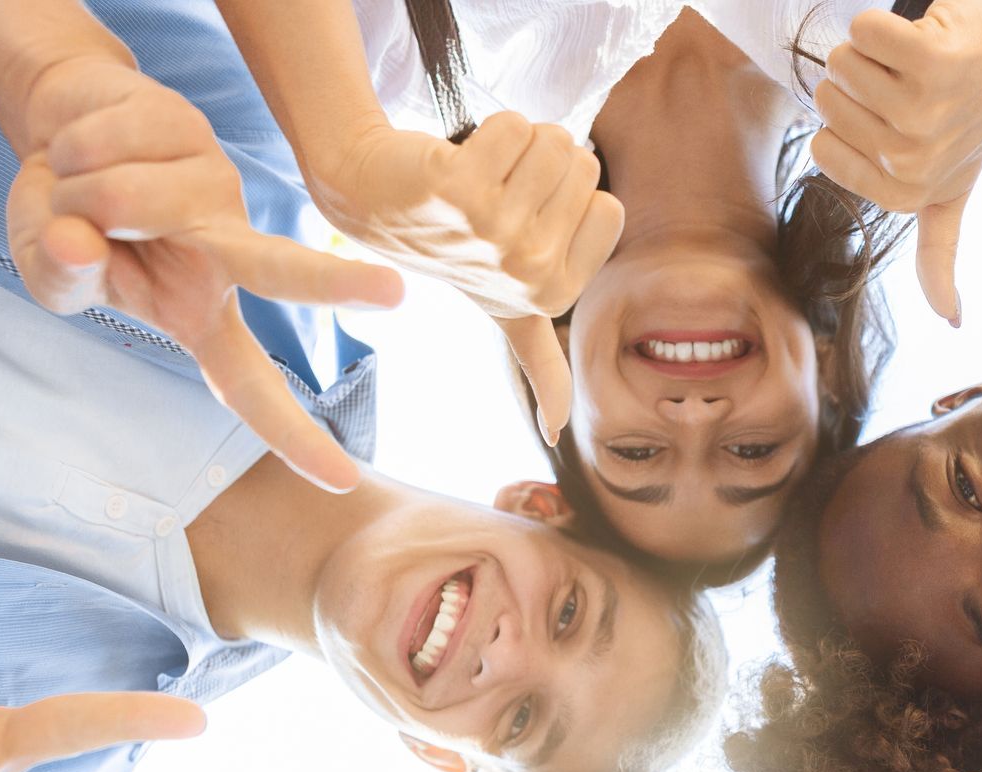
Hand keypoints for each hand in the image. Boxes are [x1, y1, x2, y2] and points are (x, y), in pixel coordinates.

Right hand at [8, 56, 405, 489]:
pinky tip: (80, 149)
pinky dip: (67, 148)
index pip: (250, 387)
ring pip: (126, 196)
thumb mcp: (51, 271)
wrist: (56, 135)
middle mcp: (226, 253)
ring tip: (73, 189)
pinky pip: (106, 144)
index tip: (343, 478)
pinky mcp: (193, 130)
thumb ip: (63, 274)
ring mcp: (216, 187)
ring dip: (70, 192)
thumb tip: (79, 242)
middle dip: (332, 280)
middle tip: (396, 293)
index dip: (291, 435)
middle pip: (279, 270)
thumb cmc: (63, 220)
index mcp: (200, 312)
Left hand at [313, 115, 624, 443]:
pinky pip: (513, 128)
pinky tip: (458, 160)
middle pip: (584, 170)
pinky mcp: (462, 191)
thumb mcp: (503, 314)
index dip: (570, 197)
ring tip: (479, 176)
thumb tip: (555, 433)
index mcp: (552, 297)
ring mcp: (494, 234)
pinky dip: (489, 130)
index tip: (525, 219)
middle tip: (497, 192)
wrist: (373, 199)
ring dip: (517, 143)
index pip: (608, 207)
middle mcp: (526, 273)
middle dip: (545, 165)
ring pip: (553, 142)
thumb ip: (539, 365)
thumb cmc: (450, 246)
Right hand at [810, 0, 981, 321]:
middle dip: (863, 82)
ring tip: (922, 59)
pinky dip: (886, 22)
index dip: (852, 119)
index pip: (822, 146)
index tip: (901, 117)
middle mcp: (915, 162)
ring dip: (876, 49)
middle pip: (828, 102)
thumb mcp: (956, 190)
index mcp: (906, 194)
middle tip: (916, 83)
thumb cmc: (979, 108)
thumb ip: (938, 253)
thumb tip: (952, 322)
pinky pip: (864, 31)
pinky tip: (925, 31)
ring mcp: (925, 115)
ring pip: (842, 63)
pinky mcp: (932, 61)